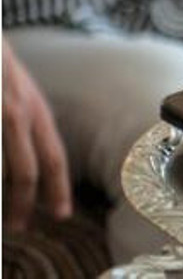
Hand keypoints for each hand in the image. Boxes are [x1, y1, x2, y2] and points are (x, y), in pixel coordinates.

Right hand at [3, 41, 71, 229]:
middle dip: (23, 204)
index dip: (58, 189)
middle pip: (25, 171)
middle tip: (20, 227)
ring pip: (5, 170)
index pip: (54, 157)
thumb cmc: (0, 71)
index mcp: (34, 111)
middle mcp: (16, 115)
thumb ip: (30, 123)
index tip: (62, 214)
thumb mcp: (22, 93)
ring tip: (2, 218)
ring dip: (1, 197)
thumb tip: (40, 163)